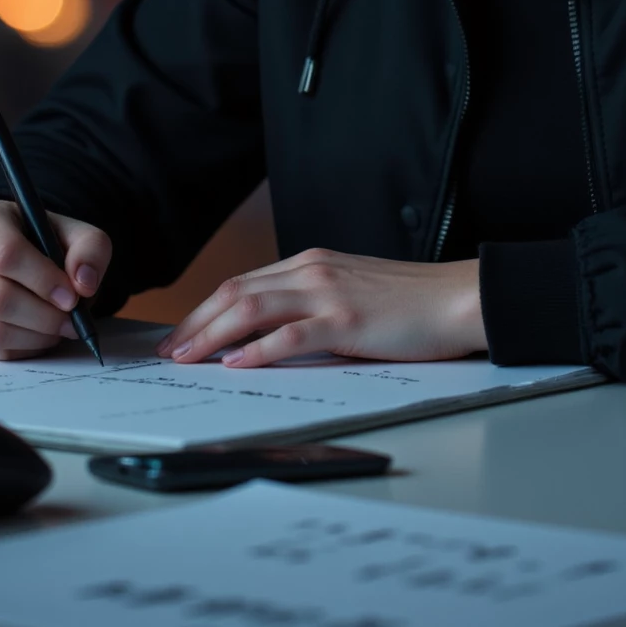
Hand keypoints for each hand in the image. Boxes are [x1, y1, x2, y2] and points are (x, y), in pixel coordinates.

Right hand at [0, 200, 111, 360]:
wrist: (9, 255)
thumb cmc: (41, 241)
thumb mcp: (73, 232)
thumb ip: (90, 249)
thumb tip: (84, 284)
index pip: (7, 255)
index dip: (44, 281)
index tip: (72, 297)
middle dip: (44, 317)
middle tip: (72, 321)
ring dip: (36, 337)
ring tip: (59, 327)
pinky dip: (21, 350)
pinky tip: (38, 335)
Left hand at [155, 248, 485, 367]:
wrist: (457, 298)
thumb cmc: (410, 303)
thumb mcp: (351, 292)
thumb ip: (312, 304)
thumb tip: (269, 335)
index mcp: (311, 263)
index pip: (242, 283)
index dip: (205, 310)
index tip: (181, 335)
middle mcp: (313, 270)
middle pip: (236, 292)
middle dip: (195, 323)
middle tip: (168, 353)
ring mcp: (328, 293)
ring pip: (252, 308)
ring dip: (211, 335)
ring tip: (186, 359)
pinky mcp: (346, 320)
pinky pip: (291, 334)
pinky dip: (257, 349)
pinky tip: (234, 364)